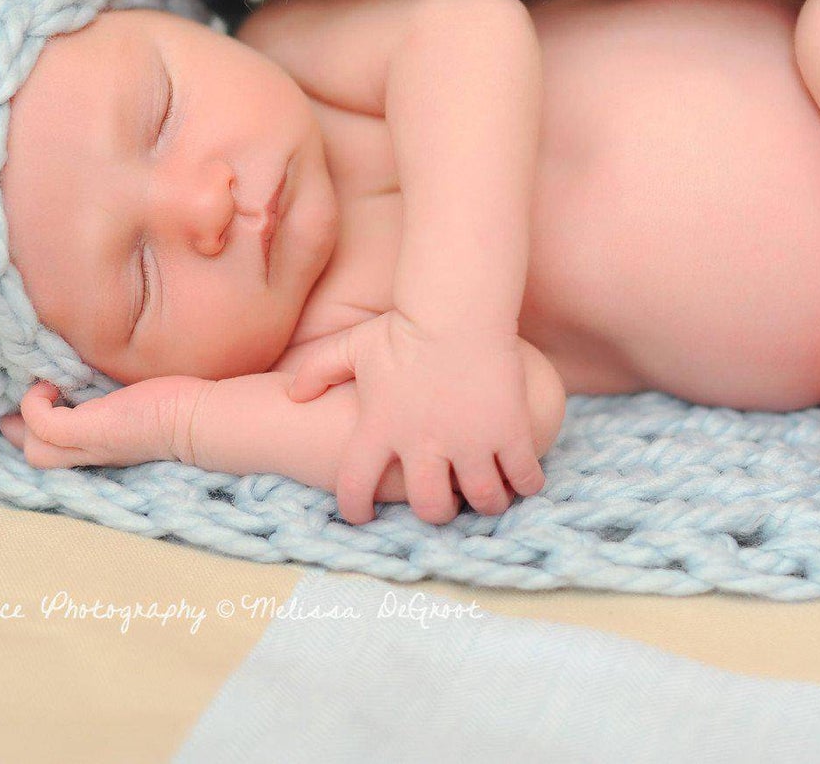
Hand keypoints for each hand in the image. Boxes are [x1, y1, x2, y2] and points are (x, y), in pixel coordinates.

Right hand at [0, 377, 208, 468]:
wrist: (200, 421)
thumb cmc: (177, 406)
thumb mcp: (132, 405)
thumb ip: (111, 401)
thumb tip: (93, 381)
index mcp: (100, 449)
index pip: (53, 454)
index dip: (34, 435)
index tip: (28, 412)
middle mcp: (91, 454)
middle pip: (36, 458)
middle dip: (21, 431)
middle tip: (26, 401)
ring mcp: (89, 445)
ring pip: (34, 450)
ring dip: (27, 417)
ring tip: (46, 390)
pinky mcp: (92, 431)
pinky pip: (42, 425)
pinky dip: (35, 404)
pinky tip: (53, 384)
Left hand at [280, 309, 547, 524]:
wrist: (457, 305)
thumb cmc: (406, 324)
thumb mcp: (352, 345)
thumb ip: (318, 370)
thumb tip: (293, 395)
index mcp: (381, 429)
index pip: (354, 487)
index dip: (355, 509)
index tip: (363, 514)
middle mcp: (424, 444)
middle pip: (430, 506)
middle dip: (437, 512)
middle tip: (443, 502)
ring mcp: (469, 441)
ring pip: (483, 499)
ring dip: (487, 503)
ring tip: (490, 494)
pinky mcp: (508, 430)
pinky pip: (523, 477)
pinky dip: (527, 484)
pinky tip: (524, 478)